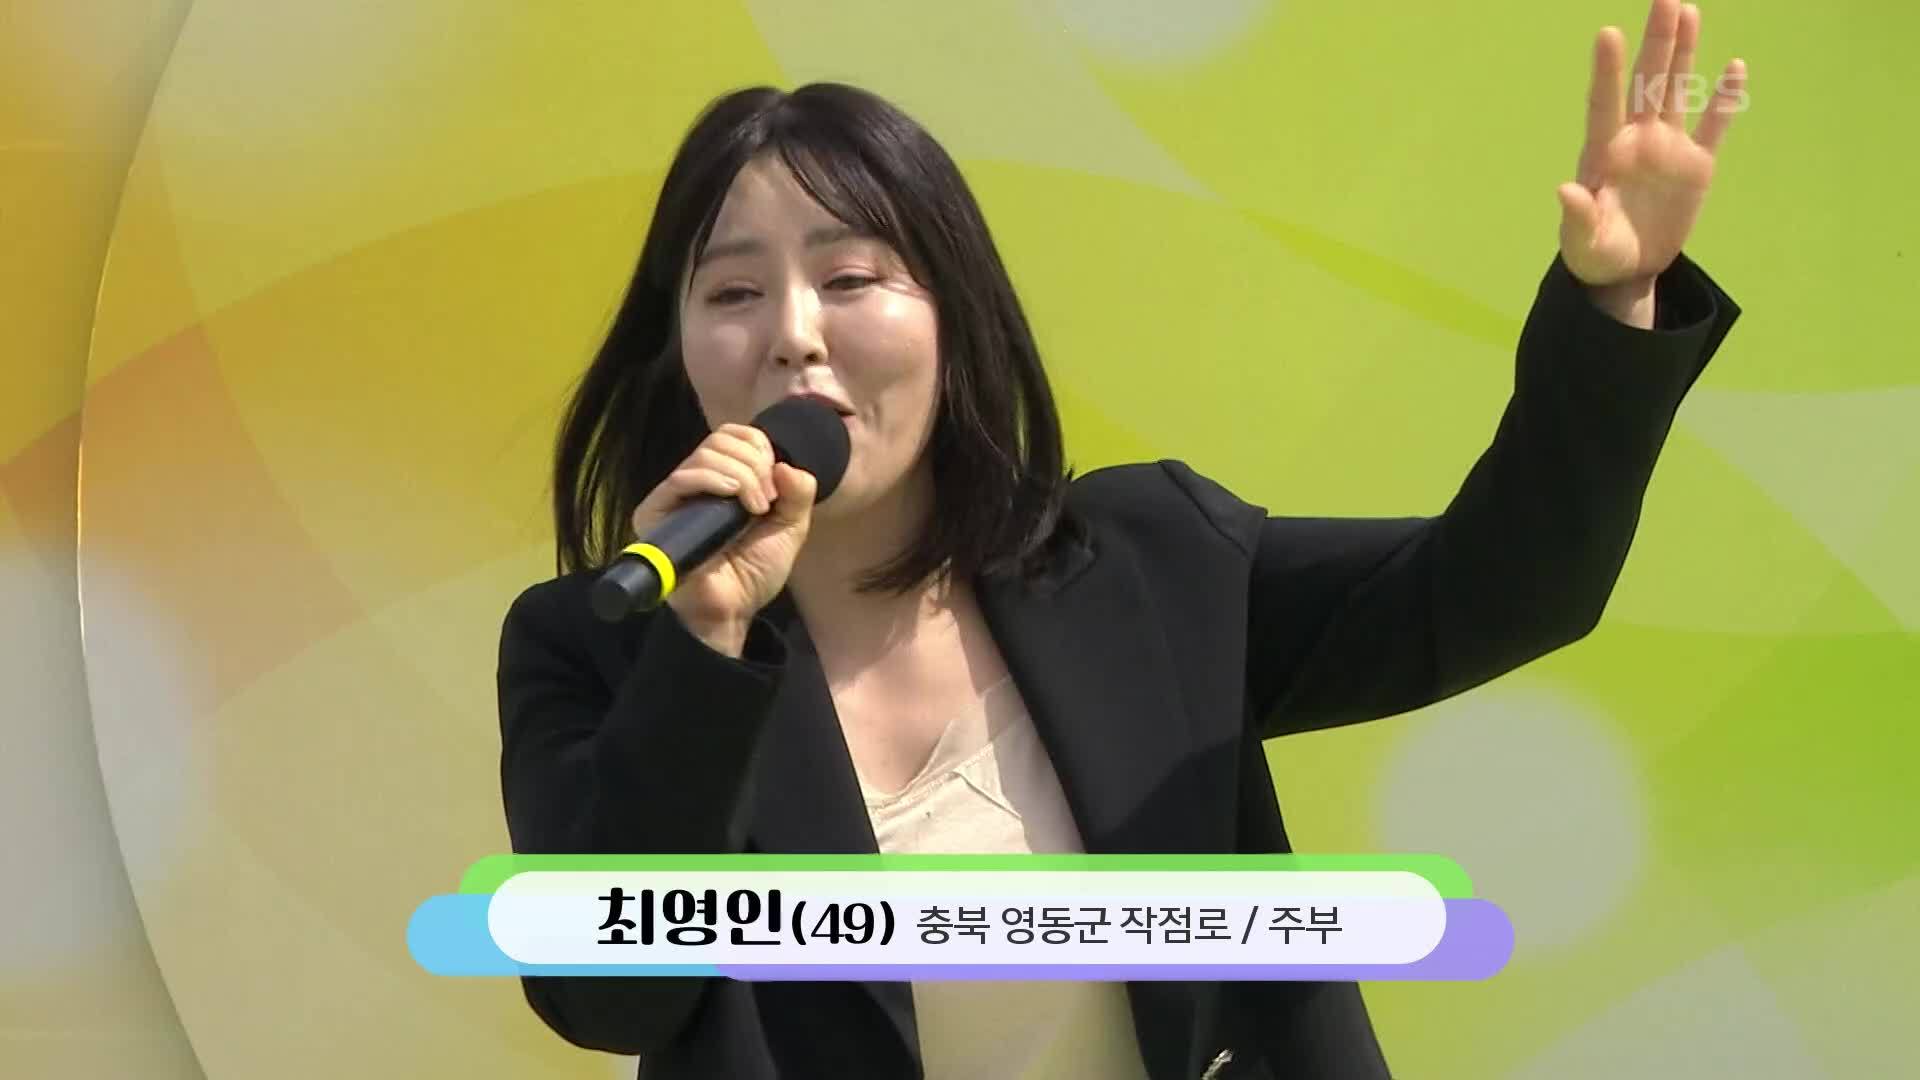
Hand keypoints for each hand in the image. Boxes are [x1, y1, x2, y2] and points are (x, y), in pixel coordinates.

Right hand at [630, 423, 818, 652]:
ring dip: (741, 474)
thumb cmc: (755, 571)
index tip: (775, 484)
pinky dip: (714, 479)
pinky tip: (735, 497)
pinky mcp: (656, 513)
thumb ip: (798, 493)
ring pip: (704, 455)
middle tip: (767, 500)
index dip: (759, 447)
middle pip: (720, 439)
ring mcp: (674, 496)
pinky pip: (680, 479)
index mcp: (724, 478)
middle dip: (755, 463)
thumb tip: (785, 464)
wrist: (733, 609)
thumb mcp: (790, 527)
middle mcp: (696, 482)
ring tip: (756, 509)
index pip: (734, 435)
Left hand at [1557, 0, 1747, 290]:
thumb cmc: (1595, 254)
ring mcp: (1667, 148)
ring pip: (1677, 90)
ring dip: (1683, 53)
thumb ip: (1577, 217)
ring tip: (1687, 11)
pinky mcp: (1696, 165)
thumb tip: (1565, 190)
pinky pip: (1713, 126)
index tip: (1608, 32)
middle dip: (1655, 42)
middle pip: (1647, 82)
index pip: (1605, 104)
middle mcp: (1636, 140)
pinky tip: (1734, 68)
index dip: (1607, 71)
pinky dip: (1724, 100)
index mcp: (1604, 154)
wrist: (1627, 270)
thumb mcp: (1582, 243)